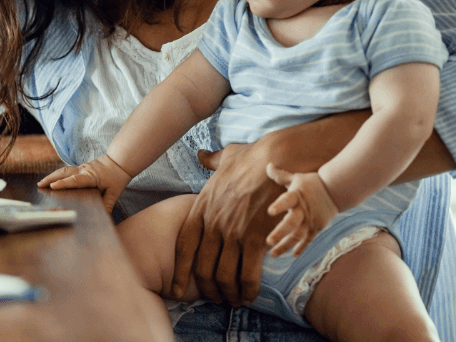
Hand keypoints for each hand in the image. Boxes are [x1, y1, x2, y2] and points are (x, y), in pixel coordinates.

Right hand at [37, 155, 132, 213]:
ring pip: (64, 170)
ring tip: (42, 183)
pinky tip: (53, 180)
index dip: (64, 183)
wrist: (120, 161)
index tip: (53, 186)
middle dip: (51, 178)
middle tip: (40, 185)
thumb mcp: (115, 192)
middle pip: (64, 173)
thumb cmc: (117, 176)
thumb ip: (108, 204)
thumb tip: (103, 216)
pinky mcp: (81, 167)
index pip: (75, 180)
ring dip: (52, 176)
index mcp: (91, 176)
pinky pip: (67, 170)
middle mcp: (84, 170)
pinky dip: (58, 175)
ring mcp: (82, 167)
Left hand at [168, 143, 282, 304]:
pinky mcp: (255, 237)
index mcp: (201, 208)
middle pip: (202, 267)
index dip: (180, 271)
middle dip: (208, 289)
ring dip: (228, 293)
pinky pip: (248, 273)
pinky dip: (248, 289)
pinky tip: (250, 294)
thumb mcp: (224, 157)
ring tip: (234, 300)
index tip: (178, 289)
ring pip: (223, 275)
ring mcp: (233, 231)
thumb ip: (211, 161)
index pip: (183, 246)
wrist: (277, 158)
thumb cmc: (253, 157)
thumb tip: (201, 155)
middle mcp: (213, 223)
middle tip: (216, 298)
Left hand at [265, 165, 339, 256]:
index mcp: (296, 196)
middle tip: (269, 241)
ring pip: (298, 236)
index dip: (279, 205)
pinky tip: (293, 255)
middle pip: (291, 223)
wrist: (336, 190)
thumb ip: (280, 175)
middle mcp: (303, 210)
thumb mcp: (296, 178)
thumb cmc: (312, 183)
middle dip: (280, 233)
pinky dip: (301, 248)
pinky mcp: (317, 227)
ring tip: (273, 253)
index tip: (270, 211)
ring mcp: (311, 221)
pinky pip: (308, 240)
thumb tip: (268, 165)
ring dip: (286, 245)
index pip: (287, 200)